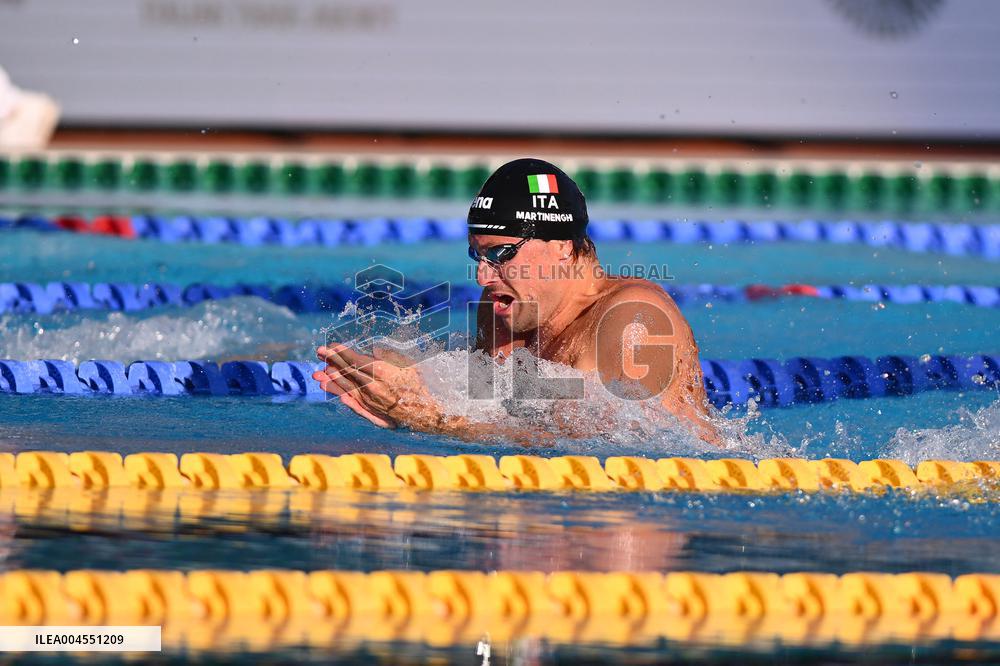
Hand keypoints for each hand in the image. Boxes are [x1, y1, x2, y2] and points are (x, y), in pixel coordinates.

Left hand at [312, 343, 439, 430]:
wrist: (426, 412)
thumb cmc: (421, 385)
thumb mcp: (410, 364)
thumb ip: (391, 356)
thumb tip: (374, 349)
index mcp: (382, 371)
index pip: (355, 359)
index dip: (341, 352)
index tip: (330, 346)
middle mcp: (372, 386)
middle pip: (347, 372)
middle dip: (332, 361)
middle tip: (318, 352)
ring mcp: (370, 401)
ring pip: (346, 387)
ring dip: (331, 379)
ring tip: (317, 373)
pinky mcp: (372, 411)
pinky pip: (352, 401)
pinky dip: (341, 394)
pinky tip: (332, 390)